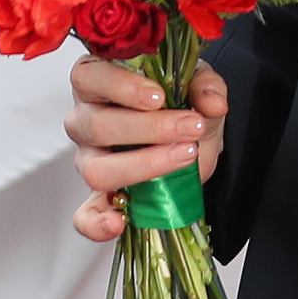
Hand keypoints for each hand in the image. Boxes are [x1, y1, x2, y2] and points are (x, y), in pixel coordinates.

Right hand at [65, 57, 227, 242]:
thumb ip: (205, 86)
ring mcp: (89, 159)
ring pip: (96, 168)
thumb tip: (212, 102)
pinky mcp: (97, 195)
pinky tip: (121, 221)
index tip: (158, 97)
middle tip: (190, 127)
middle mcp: (85, 118)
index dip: (121, 87)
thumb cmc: (182, 100)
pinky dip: (99, 222)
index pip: (89, 76)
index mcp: (98, 79)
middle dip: (150, 128)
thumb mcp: (198, 84)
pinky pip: (85, 215)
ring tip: (184, 156)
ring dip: (144, 165)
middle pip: (97, 125)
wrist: (192, 136)